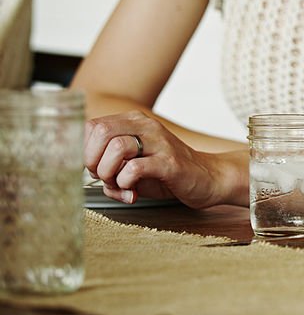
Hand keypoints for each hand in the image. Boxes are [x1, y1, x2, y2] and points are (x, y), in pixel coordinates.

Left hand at [83, 111, 236, 208]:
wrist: (208, 177)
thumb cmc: (167, 173)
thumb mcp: (132, 164)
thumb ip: (108, 164)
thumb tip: (87, 173)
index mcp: (134, 123)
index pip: (92, 126)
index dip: (84, 150)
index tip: (93, 168)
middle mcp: (147, 127)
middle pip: (100, 131)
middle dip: (92, 160)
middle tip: (104, 177)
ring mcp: (159, 143)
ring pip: (116, 147)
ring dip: (109, 172)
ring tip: (120, 184)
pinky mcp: (169, 163)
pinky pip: (135, 168)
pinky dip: (126, 183)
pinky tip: (133, 191)